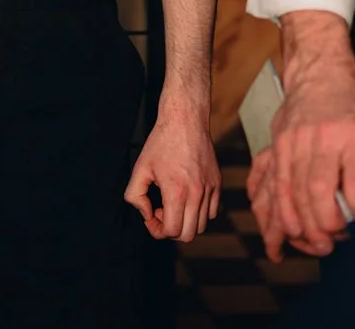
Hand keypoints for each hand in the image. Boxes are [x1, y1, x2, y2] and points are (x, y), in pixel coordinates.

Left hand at [125, 100, 221, 239]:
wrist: (185, 120)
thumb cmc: (161, 143)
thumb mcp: (140, 168)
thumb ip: (135, 196)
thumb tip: (146, 214)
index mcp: (176, 191)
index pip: (172, 231)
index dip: (158, 230)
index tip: (151, 216)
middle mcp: (197, 193)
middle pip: (189, 235)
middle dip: (171, 230)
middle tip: (161, 211)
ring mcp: (210, 189)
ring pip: (202, 225)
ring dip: (186, 221)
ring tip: (174, 203)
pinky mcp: (218, 183)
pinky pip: (212, 211)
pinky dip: (200, 212)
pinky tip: (187, 197)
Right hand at [247, 68, 354, 259]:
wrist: (320, 77)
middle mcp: (324, 138)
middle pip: (319, 191)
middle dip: (325, 226)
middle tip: (332, 242)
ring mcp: (296, 140)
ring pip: (294, 191)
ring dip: (302, 223)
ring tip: (312, 243)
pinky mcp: (277, 143)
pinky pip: (274, 183)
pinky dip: (280, 209)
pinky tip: (288, 227)